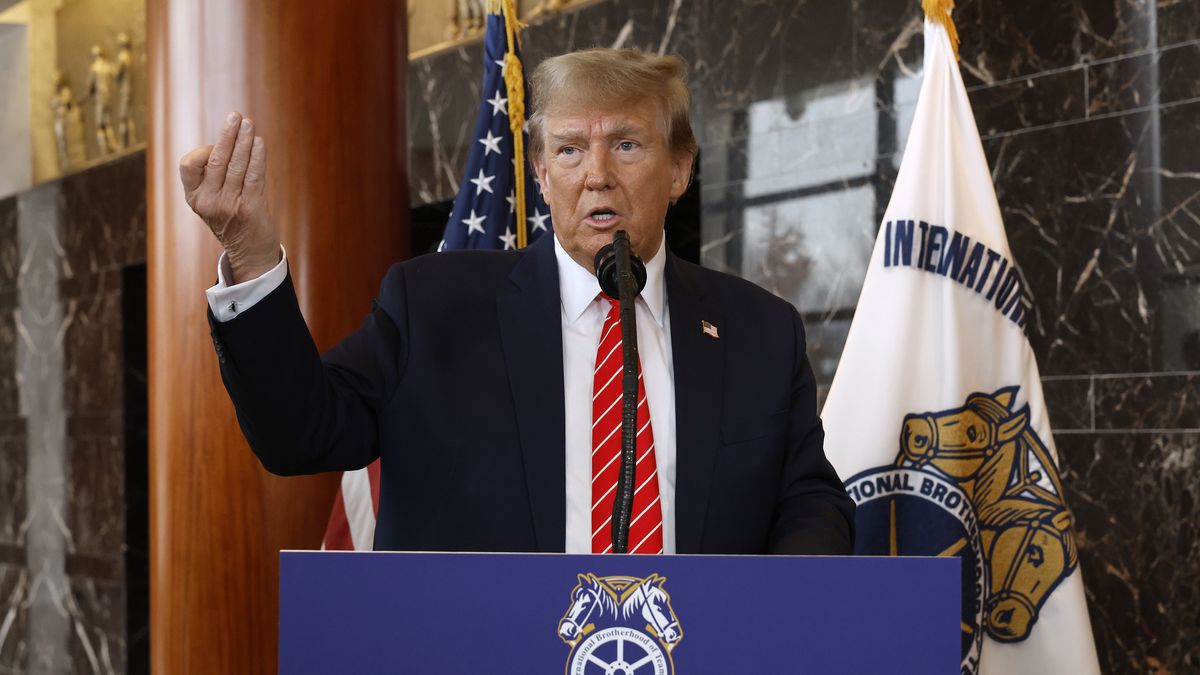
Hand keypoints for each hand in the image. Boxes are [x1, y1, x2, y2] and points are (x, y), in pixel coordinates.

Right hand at [179, 112, 280, 283]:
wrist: (250, 252)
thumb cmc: (232, 217)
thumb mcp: (212, 198)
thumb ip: (213, 174)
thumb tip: (229, 136)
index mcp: (194, 197)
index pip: (188, 165)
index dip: (203, 149)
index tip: (216, 144)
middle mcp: (207, 202)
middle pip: (216, 160)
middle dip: (227, 135)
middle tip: (236, 116)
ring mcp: (228, 207)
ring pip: (236, 166)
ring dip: (244, 141)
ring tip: (249, 124)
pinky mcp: (250, 210)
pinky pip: (254, 177)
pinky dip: (258, 157)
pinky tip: (260, 143)